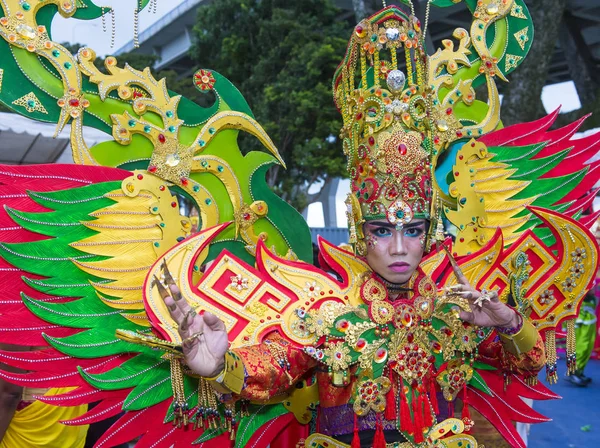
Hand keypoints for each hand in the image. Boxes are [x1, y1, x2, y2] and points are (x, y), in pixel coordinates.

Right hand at [155, 261, 228, 376]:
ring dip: (175, 314)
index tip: (172, 285)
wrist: (218, 363)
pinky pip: (186, 342)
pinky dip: (186, 337)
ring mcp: (187, 338)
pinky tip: (186, 331)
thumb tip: (206, 313)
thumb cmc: (218, 345)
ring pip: (180, 325)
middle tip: (166, 292)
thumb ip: (215, 321)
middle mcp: (190, 327)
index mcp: (196, 320)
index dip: (179, 297)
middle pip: (178, 313)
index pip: (185, 307)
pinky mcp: (188, 350)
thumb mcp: (221, 330)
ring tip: (170, 303)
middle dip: (172, 303)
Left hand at [448, 263, 518, 328]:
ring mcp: (486, 298)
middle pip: (468, 290)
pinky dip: (491, 295)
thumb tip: (457, 313)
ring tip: (463, 293)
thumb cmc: (487, 318)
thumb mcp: (475, 319)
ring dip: (471, 293)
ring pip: (477, 294)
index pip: (463, 290)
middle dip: (460, 288)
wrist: (502, 321)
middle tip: (452, 287)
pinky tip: (489, 294)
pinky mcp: (496, 302)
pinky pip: (493, 297)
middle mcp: (477, 297)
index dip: (457, 285)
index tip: (449, 281)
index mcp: (471, 299)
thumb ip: (466, 316)